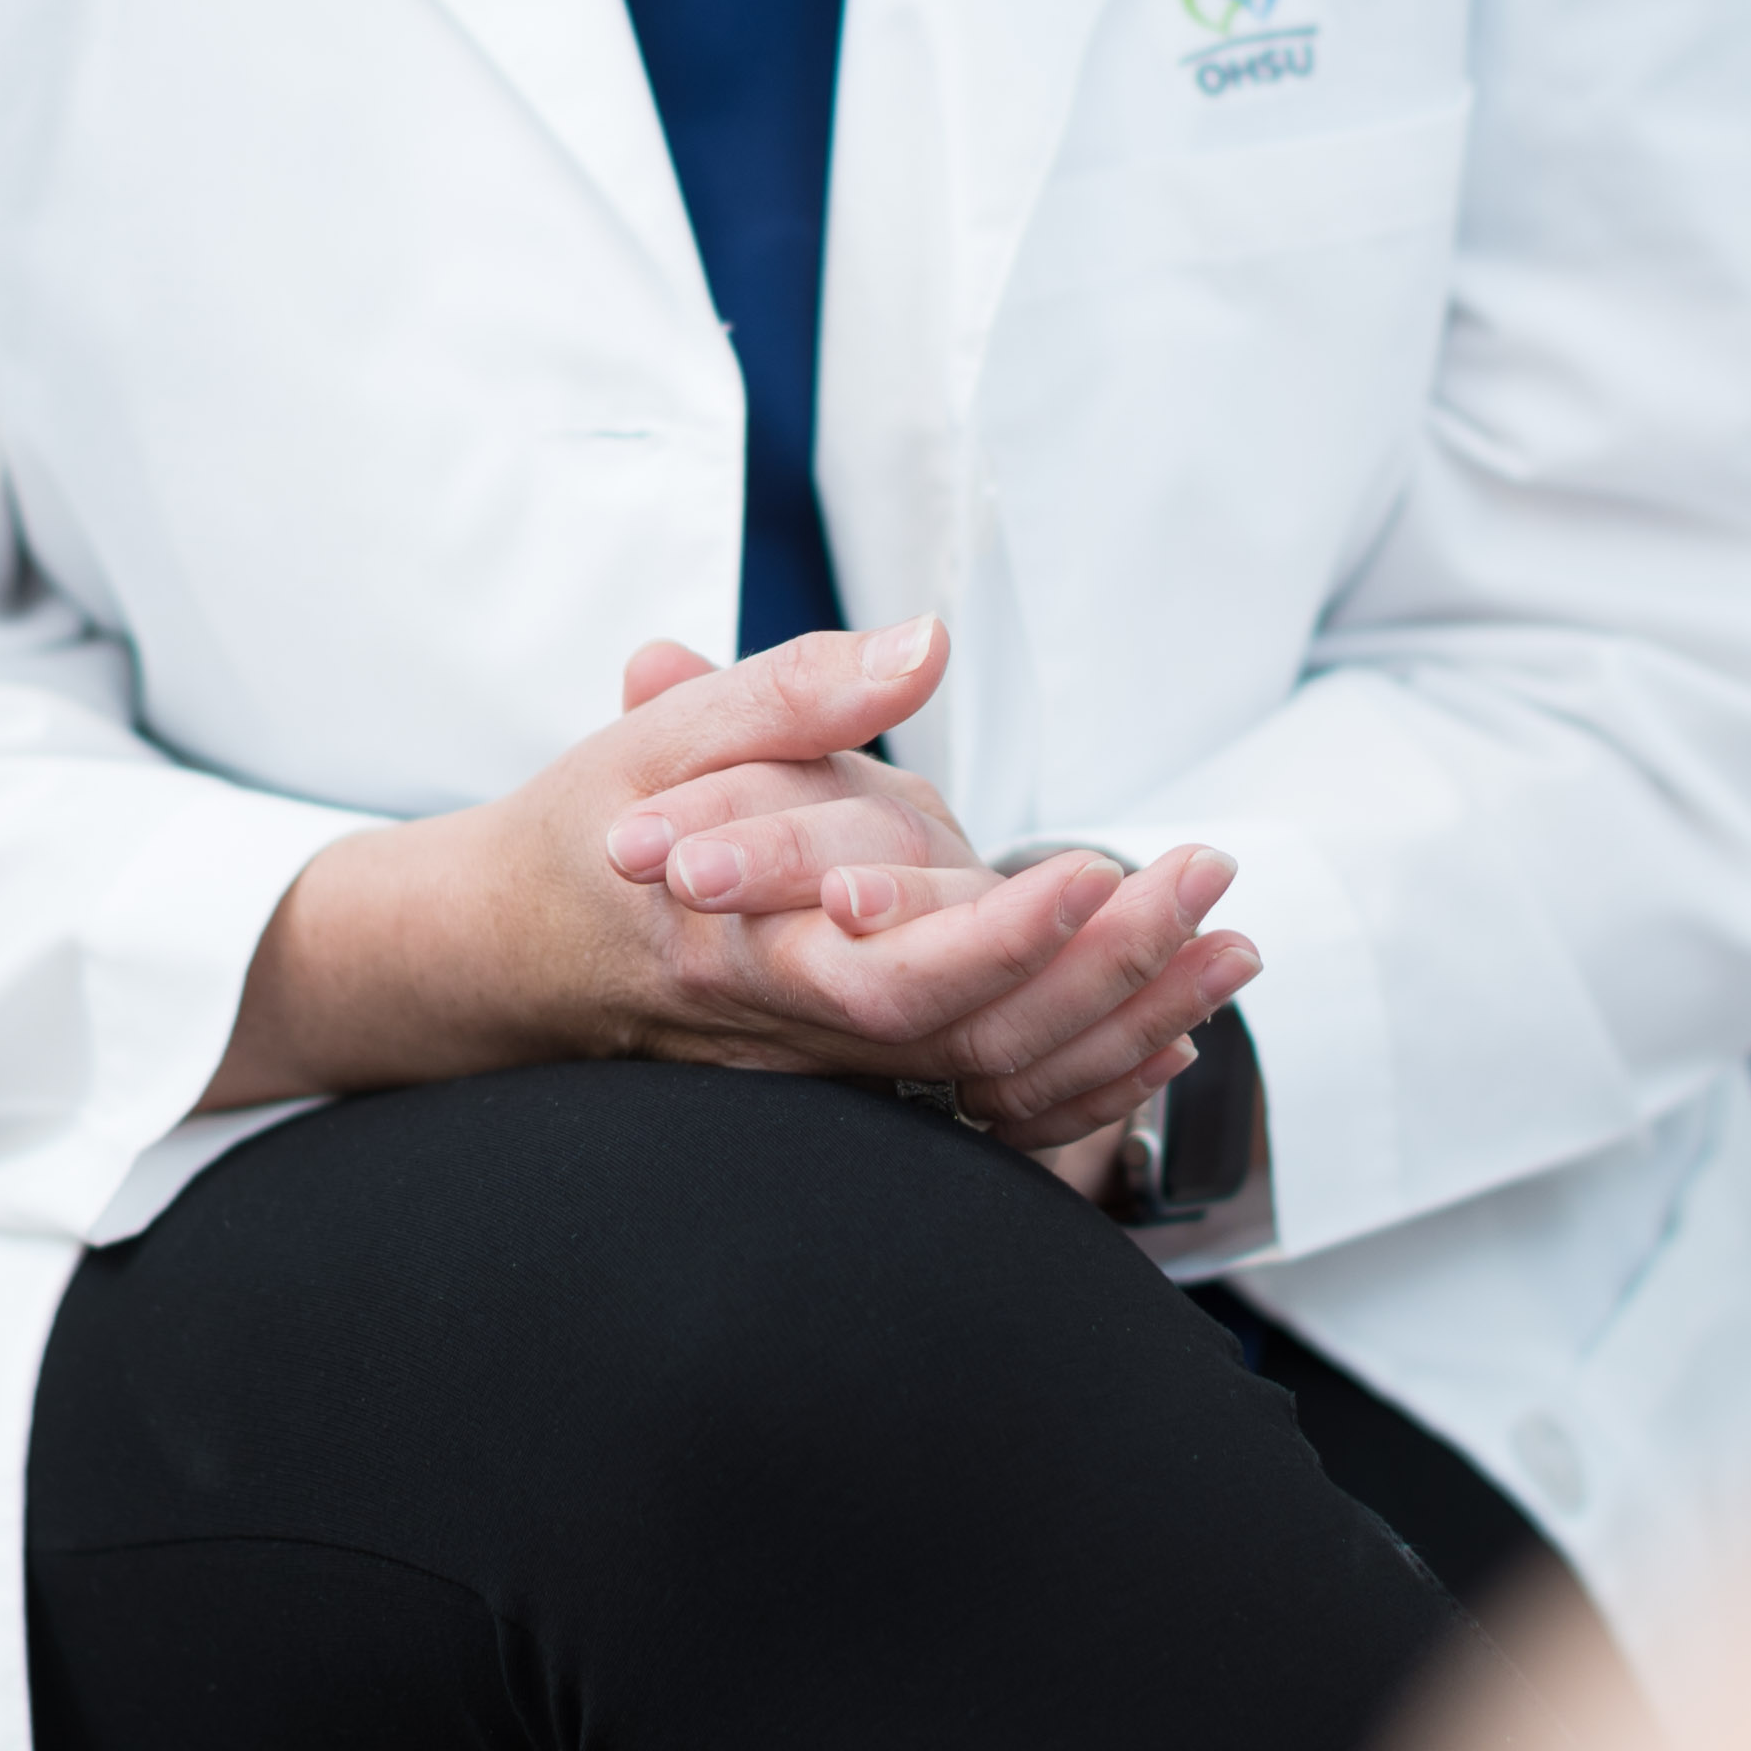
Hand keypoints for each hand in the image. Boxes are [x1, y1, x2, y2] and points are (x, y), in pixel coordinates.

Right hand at [596, 638, 1238, 1195]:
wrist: (518, 955)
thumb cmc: (584, 837)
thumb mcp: (662, 738)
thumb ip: (791, 694)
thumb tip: (922, 644)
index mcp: (743, 951)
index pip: (892, 974)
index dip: (999, 939)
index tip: (1087, 870)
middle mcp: (799, 1035)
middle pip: (976, 1041)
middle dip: (1109, 968)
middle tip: (1208, 881)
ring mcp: (836, 1076)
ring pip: (1000, 1082)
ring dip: (1129, 1022)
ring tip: (1231, 948)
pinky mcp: (862, 1085)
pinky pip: (991, 1106)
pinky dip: (1093, 1080)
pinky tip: (1170, 1032)